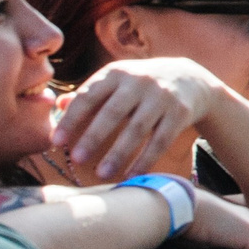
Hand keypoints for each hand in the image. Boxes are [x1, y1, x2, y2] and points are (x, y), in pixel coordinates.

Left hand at [54, 58, 223, 179]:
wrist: (191, 80)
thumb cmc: (141, 85)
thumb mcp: (117, 81)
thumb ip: (90, 93)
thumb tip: (59, 105)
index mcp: (117, 73)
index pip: (90, 95)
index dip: (72, 119)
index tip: (57, 141)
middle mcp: (140, 81)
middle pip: (114, 112)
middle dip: (93, 137)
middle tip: (77, 159)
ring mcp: (163, 97)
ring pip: (138, 128)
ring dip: (118, 153)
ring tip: (101, 174)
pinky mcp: (181, 112)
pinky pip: (160, 140)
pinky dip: (145, 160)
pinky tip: (132, 175)